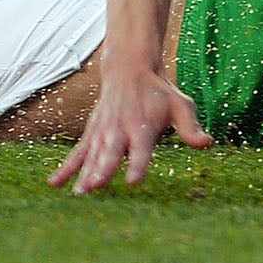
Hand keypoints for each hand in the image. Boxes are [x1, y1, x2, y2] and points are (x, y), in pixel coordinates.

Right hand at [49, 65, 211, 192]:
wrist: (129, 69)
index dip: (137, 165)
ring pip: (92, 156)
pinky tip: (54, 184)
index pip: (141, 149)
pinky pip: (77, 153)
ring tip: (79, 194)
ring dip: (84, 174)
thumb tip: (208, 143)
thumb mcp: (180, 105)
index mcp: (142, 126)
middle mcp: (119, 130)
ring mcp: (102, 132)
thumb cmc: (159, 92)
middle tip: (95, 187)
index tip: (133, 181)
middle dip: (103, 170)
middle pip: (110, 153)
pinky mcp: (92, 134)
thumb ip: (190, 127)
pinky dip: (66, 168)